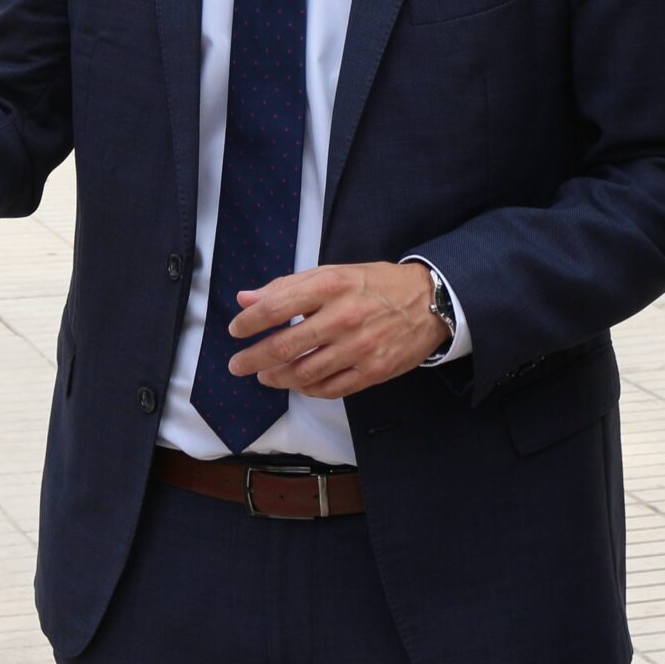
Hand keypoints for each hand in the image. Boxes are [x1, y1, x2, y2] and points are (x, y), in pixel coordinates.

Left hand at [224, 263, 446, 401]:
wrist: (429, 302)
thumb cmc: (375, 285)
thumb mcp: (333, 273)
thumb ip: (288, 286)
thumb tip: (245, 299)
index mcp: (331, 286)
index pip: (276, 307)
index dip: (249, 322)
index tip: (236, 330)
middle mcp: (344, 317)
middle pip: (285, 346)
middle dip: (253, 359)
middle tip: (237, 365)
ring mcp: (360, 348)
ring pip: (304, 373)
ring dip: (277, 378)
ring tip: (265, 376)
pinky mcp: (373, 371)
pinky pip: (330, 389)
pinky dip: (308, 389)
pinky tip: (298, 384)